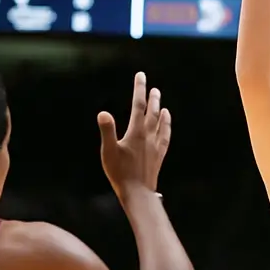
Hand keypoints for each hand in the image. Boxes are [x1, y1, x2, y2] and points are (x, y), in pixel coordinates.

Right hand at [97, 72, 170, 196]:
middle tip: (152, 87)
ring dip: (159, 110)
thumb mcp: (108, 152)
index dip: (139, 89)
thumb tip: (103, 112)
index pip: (138, 105)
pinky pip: (165, 136)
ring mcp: (155, 146)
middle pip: (151, 112)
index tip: (141, 76)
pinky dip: (166, 126)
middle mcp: (148, 137)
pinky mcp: (158, 155)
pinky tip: (166, 123)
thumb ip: (107, 131)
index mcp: (136, 133)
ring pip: (159, 123)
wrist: (138, 193)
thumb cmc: (120, 173)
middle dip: (151, 98)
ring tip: (161, 102)